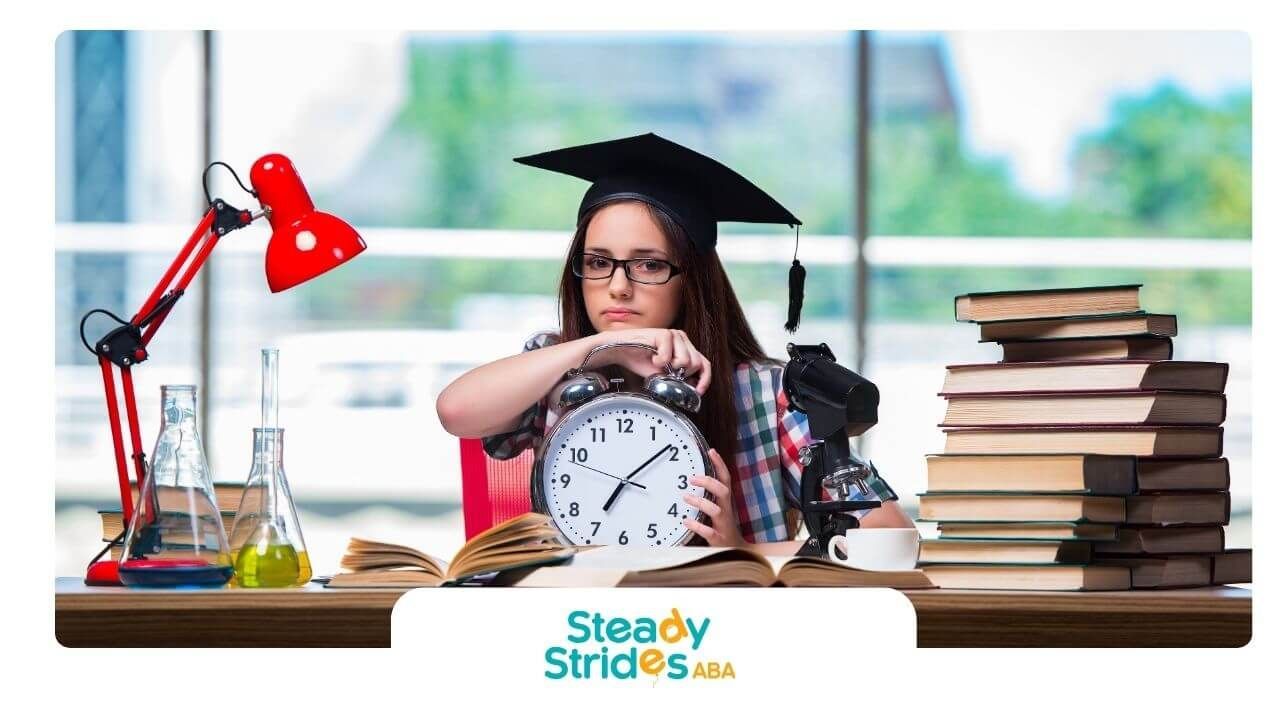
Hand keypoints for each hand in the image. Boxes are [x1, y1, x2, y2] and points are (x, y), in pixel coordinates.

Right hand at [586, 328, 711, 395]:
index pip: (705, 364)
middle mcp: (682, 338)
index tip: (698, 391)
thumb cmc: (640, 360)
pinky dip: (659, 362)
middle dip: (681, 374)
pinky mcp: (664, 333)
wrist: (621, 351)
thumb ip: (679, 378)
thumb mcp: (664, 375)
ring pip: (686, 361)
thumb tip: (693, 386)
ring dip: (669, 368)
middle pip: (696, 364)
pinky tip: (652, 358)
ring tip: (658, 364)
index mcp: (685, 347)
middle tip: (666, 372)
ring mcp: (674, 335)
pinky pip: (670, 356)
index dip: (704, 379)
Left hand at [681, 449, 745, 546]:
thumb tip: (691, 478)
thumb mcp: (717, 509)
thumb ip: (708, 496)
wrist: (736, 552)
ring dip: (700, 502)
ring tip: (685, 497)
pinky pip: (709, 532)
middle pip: (723, 491)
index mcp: (725, 502)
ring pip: (716, 510)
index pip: (725, 479)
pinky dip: (697, 526)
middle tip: (692, 478)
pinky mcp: (718, 539)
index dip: (720, 464)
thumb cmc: (721, 527)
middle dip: (709, 482)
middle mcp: (726, 510)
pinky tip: (686, 521)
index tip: (711, 451)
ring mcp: (723, 525)